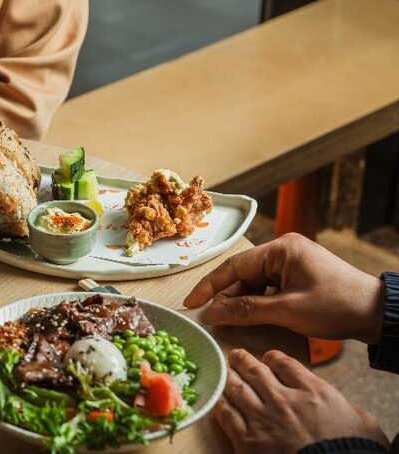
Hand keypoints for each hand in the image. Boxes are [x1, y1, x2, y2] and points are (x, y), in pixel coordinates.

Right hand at [184, 233, 384, 343]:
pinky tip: (249, 316)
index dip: (210, 286)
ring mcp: (292, 263)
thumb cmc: (336, 306)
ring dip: (242, 301)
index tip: (191, 303)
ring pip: (255, 282)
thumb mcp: (288, 310)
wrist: (378, 313)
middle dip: (226, 296)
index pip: (234, 266)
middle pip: (243, 273)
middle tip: (211, 318)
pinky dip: (257, 302)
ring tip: (227, 320)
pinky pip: (269, 287)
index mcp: (281, 249)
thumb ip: (246, 310)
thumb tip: (212, 313)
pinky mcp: (299, 276)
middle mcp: (284, 250)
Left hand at [215, 349, 388, 453]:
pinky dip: (221, 403)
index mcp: (312, 391)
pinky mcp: (247, 440)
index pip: (285, 363)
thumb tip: (349, 411)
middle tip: (236, 355)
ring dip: (228, 376)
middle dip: (243, 360)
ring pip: (237, 388)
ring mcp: (262, 418)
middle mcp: (283, 399)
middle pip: (255, 371)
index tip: (268, 357)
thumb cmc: (352, 451)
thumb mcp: (364, 425)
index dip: (273, 358)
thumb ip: (350, 410)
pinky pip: (227, 415)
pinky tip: (219, 399)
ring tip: (224, 370)